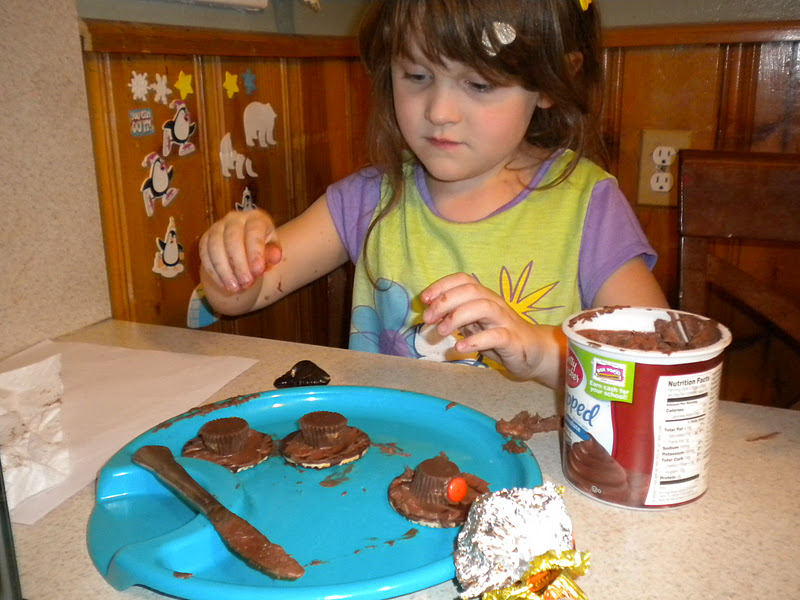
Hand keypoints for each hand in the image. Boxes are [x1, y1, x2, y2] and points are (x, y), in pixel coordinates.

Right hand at [198, 209, 281, 292]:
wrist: (244, 245)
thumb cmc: (262, 247)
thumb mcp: (272, 248)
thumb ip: (273, 252)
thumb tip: (275, 257)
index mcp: (255, 218)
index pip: (254, 232)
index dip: (255, 252)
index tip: (259, 273)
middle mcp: (234, 219)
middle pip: (232, 239)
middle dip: (239, 264)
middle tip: (246, 284)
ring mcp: (217, 227)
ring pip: (215, 247)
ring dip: (224, 270)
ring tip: (235, 288)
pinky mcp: (205, 239)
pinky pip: (205, 255)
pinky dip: (213, 272)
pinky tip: (224, 285)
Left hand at [421, 273, 560, 383]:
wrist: (533, 352)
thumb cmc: (499, 336)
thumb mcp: (474, 324)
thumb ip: (456, 317)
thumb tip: (431, 314)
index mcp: (484, 297)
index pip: (463, 279)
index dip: (441, 285)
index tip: (424, 300)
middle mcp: (495, 304)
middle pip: (471, 290)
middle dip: (445, 301)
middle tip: (428, 319)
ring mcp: (505, 321)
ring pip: (483, 307)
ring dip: (457, 317)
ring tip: (442, 332)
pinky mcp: (512, 340)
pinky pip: (496, 336)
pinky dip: (475, 340)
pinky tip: (460, 348)